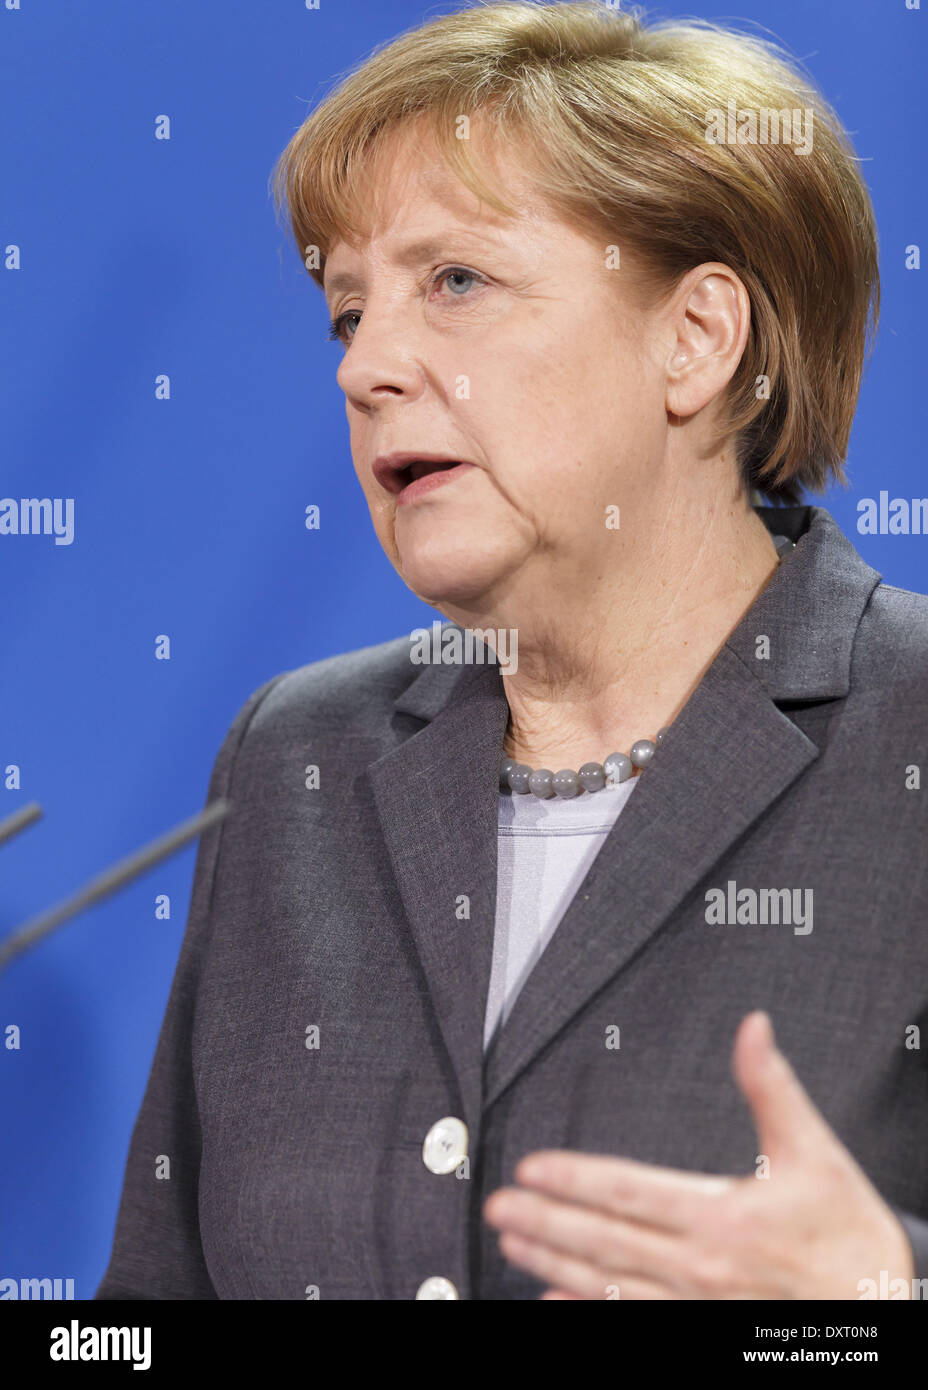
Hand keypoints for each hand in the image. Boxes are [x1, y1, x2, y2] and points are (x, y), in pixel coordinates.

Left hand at [483, 1011, 914, 1298]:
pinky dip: (588, 1314)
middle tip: (497, 1207)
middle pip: (602, 1240)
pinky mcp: (704, 1335)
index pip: (625, 1191)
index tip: (531, 1169)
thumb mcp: (814, 1152)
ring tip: (512, 1246)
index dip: (573, 1179)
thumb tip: (752, 1029)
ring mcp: (698, 1308)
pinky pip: (634, 1325)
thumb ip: (771, 1088)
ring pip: (608, 1285)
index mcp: (720, 1216)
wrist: (887, 1310)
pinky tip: (554, 1305)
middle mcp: (699, 1267)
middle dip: (544, 1221)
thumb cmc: (848, 1237)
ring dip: (553, 1265)